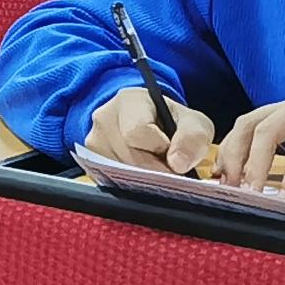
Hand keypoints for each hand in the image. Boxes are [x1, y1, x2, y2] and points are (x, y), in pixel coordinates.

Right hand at [84, 81, 218, 174]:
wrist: (149, 123)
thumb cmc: (172, 122)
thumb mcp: (193, 123)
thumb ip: (193, 138)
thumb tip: (178, 164)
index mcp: (129, 101)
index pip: (137, 131)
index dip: (160, 148)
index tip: (172, 151)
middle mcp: (104, 118)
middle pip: (129, 157)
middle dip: (154, 168)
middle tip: (167, 166)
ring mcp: (93, 141)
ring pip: (120, 173)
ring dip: (143, 178)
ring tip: (154, 165)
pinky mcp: (90, 162)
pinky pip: (112, 181)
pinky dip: (131, 183)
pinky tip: (141, 172)